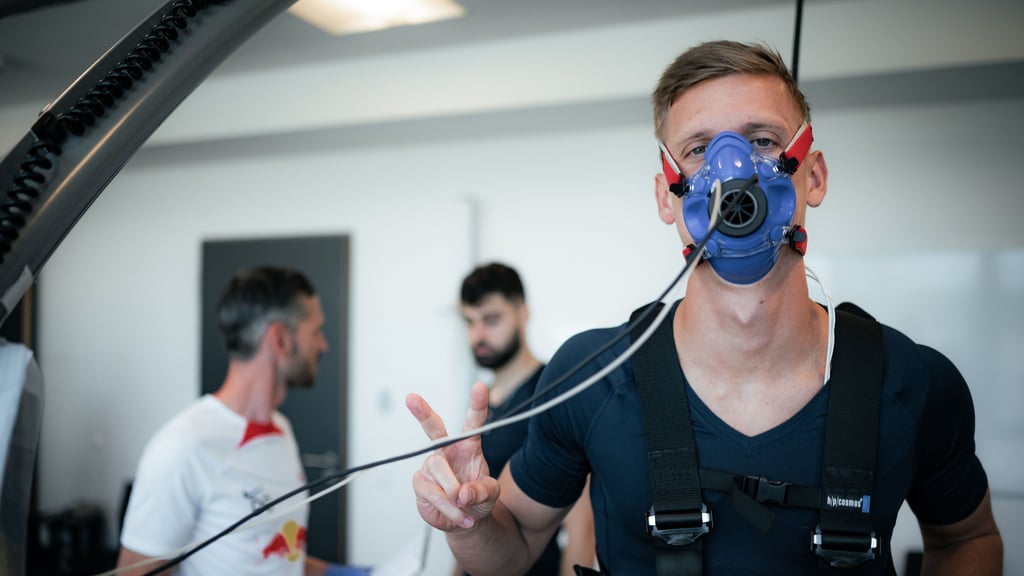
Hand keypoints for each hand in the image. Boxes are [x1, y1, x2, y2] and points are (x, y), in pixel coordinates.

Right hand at [406, 382, 499, 531]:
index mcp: (468, 446)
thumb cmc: (478, 499)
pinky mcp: (421, 483)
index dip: (477, 405)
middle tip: (411, 399)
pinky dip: (448, 507)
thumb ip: (483, 490)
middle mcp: (447, 451)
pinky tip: (459, 515)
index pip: (473, 423)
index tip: (480, 387)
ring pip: (438, 469)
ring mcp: (432, 466)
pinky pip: (433, 492)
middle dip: (422, 412)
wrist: (465, 520)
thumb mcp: (491, 494)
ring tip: (465, 506)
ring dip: (453, 492)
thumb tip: (464, 492)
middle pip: (434, 428)